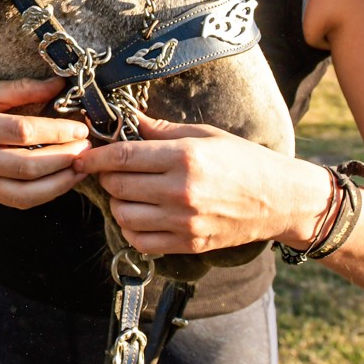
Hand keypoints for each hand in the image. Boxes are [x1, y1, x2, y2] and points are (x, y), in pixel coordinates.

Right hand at [0, 74, 88, 208]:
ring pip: (26, 193)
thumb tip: (61, 85)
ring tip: (81, 168)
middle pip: (28, 166)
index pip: (22, 132)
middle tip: (88, 148)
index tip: (80, 127)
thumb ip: (23, 89)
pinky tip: (62, 180)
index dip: (56, 132)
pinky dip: (45, 194)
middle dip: (64, 159)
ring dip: (60, 183)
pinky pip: (19, 201)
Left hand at [72, 112, 311, 255]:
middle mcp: (181, 191)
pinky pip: (141, 242)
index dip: (96, 157)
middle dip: (105, 177)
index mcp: (184, 157)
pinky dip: (131, 230)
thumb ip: (162, 130)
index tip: (83, 156)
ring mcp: (184, 222)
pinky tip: (139, 216)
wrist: (280, 199)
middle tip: (110, 171)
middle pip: (118, 186)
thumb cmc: (244, 161)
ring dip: (117, 204)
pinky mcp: (188, 244)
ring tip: (127, 193)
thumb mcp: (205, 135)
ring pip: (123, 216)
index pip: (123, 156)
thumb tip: (128, 120)